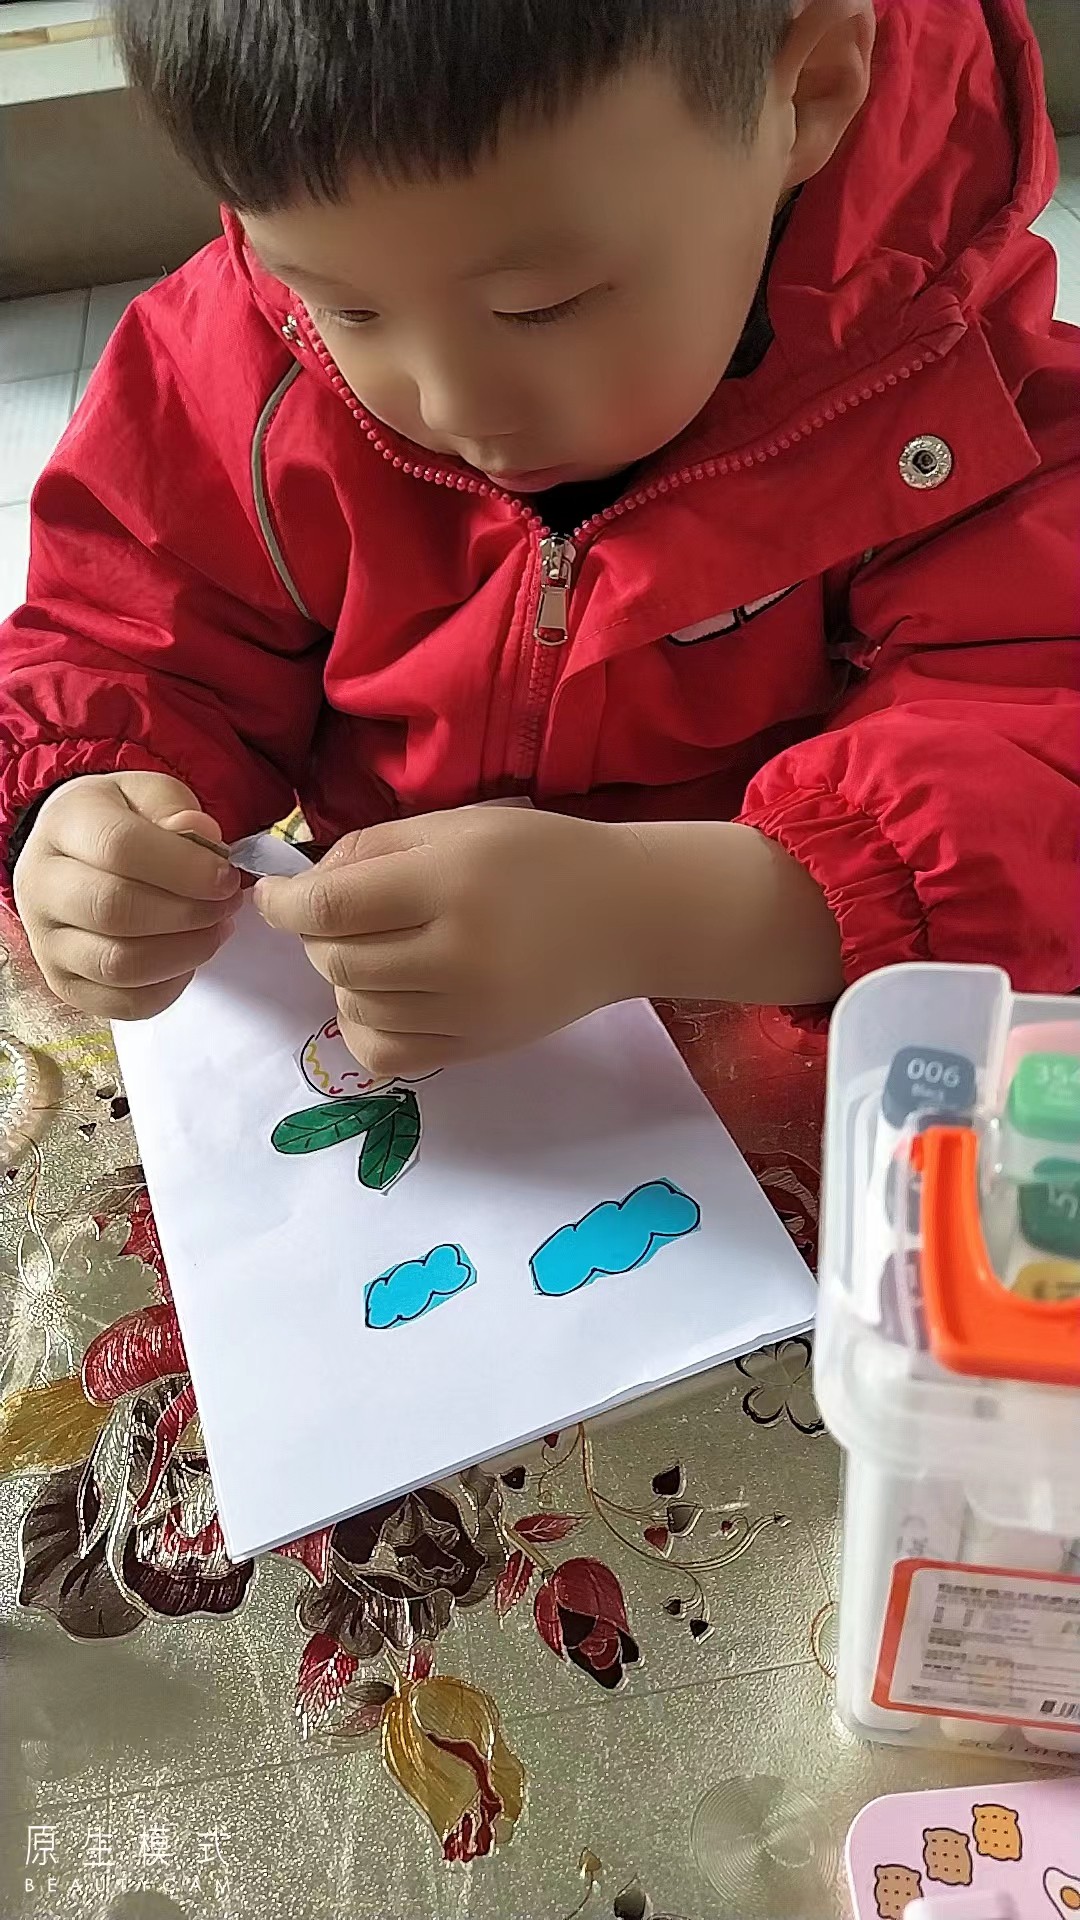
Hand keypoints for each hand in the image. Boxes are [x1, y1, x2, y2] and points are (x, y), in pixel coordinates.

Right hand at [14, 771, 240, 1018]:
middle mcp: (42, 885)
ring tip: (215, 929)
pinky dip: (169, 988)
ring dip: (185, 952)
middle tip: (227, 904)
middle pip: (115, 911)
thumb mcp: (149, 795)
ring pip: (119, 965)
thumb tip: (198, 834)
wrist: (77, 853)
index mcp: (63, 826)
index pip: (119, 848)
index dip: (184, 868)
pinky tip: (189, 958)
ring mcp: (47, 942)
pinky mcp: (65, 984)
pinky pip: (123, 1004)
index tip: (225, 877)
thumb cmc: (122, 821)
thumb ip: (174, 809)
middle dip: (189, 912)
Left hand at [255, 807, 648, 1077]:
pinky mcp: (477, 1045)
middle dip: (313, 936)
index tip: (272, 896)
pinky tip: (381, 997)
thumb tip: (305, 884)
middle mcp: (457, 952)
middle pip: (336, 959)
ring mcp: (468, 1008)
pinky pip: (386, 1053)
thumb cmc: (541, 856)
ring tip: (371, 949)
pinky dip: (363, 1026)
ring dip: (339, 977)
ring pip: (353, 1006)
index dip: (283, 904)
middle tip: (336, 915)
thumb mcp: (459, 824)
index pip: (332, 906)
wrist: (626, 917)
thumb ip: (375, 847)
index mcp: (451, 882)